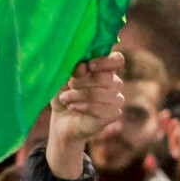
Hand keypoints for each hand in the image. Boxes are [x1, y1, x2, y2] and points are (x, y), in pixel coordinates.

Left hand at [48, 53, 125, 179]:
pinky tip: (73, 107)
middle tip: (69, 85)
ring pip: (103, 94)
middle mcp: (114, 83)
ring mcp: (117, 99)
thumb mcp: (63, 79)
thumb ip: (73, 70)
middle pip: (107, 78)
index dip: (105, 61)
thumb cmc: (63, 94)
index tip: (89, 65)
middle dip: (84, 81)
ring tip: (65, 99)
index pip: (117, 60)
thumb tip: (83, 66)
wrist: (62, 120)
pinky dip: (85, 107)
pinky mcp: (114, 114)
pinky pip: (103, 109)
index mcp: (105, 69)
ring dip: (80, 96)